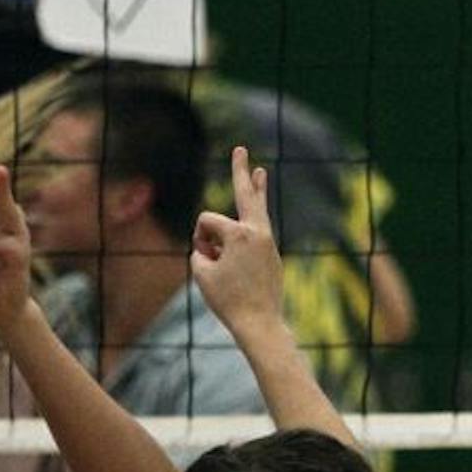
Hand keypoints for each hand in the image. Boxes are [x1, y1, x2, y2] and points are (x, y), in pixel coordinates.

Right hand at [191, 147, 285, 335]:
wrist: (260, 322)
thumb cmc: (228, 299)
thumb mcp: (201, 272)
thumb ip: (200, 249)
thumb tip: (213, 243)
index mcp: (240, 233)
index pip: (207, 221)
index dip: (199, 237)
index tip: (205, 257)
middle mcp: (258, 232)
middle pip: (245, 195)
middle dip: (239, 172)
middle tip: (240, 149)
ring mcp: (268, 241)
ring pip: (257, 209)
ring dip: (255, 188)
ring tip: (259, 170)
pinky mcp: (272, 253)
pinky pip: (256, 232)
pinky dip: (253, 215)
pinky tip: (261, 204)